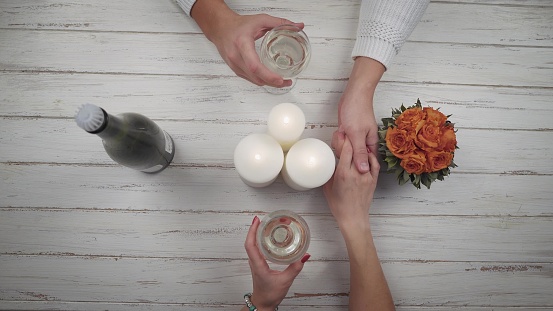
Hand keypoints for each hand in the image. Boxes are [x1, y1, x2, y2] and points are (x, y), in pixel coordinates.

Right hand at [191, 0, 302, 86]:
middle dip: (272, 83)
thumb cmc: (238, 25)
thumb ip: (280, 23)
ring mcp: (234, 65)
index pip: (254, 65)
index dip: (268, 75)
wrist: (220, 28)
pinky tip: (269, 78)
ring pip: (253, 80)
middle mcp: (236, 57)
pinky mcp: (235, 69)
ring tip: (281, 81)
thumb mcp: (260, 20)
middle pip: (255, 77)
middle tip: (287, 82)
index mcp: (242, 44)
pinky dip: (260, 80)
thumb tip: (298, 26)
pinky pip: (249, 79)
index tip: (281, 79)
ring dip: (267, 83)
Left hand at [243, 216, 309, 309]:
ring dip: (257, 233)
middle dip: (256, 228)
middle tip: (265, 218)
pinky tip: (267, 236)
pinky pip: (256, 248)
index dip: (252, 231)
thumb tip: (304, 256)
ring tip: (266, 224)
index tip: (257, 220)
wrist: (263, 303)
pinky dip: (259, 239)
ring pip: (252, 244)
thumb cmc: (270, 294)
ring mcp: (255, 262)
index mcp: (258, 264)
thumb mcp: (285, 281)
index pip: (250, 244)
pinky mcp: (258, 263)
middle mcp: (254, 261)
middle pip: (251, 241)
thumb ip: (295, 268)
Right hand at [324, 135, 379, 228]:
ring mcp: (366, 176)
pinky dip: (371, 157)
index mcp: (343, 174)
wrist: (353, 218)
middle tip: (348, 135)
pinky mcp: (373, 180)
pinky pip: (374, 164)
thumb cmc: (339, 205)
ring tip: (357, 143)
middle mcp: (356, 173)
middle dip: (351, 141)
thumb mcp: (328, 187)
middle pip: (356, 151)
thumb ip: (330, 173)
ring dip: (361, 148)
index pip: (346, 150)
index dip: (344, 140)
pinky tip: (366, 154)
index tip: (341, 134)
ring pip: (366, 156)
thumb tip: (330, 163)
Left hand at [336, 57, 384, 172]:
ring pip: (345, 150)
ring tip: (342, 131)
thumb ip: (359, 153)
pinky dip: (338, 137)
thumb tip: (364, 171)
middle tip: (345, 138)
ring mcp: (355, 138)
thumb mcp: (357, 134)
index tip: (350, 158)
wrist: (353, 94)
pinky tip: (339, 130)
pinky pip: (341, 142)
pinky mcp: (348, 134)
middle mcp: (364, 142)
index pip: (366, 163)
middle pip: (352, 158)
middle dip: (346, 150)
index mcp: (371, 144)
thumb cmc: (358, 111)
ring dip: (340, 142)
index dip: (357, 164)